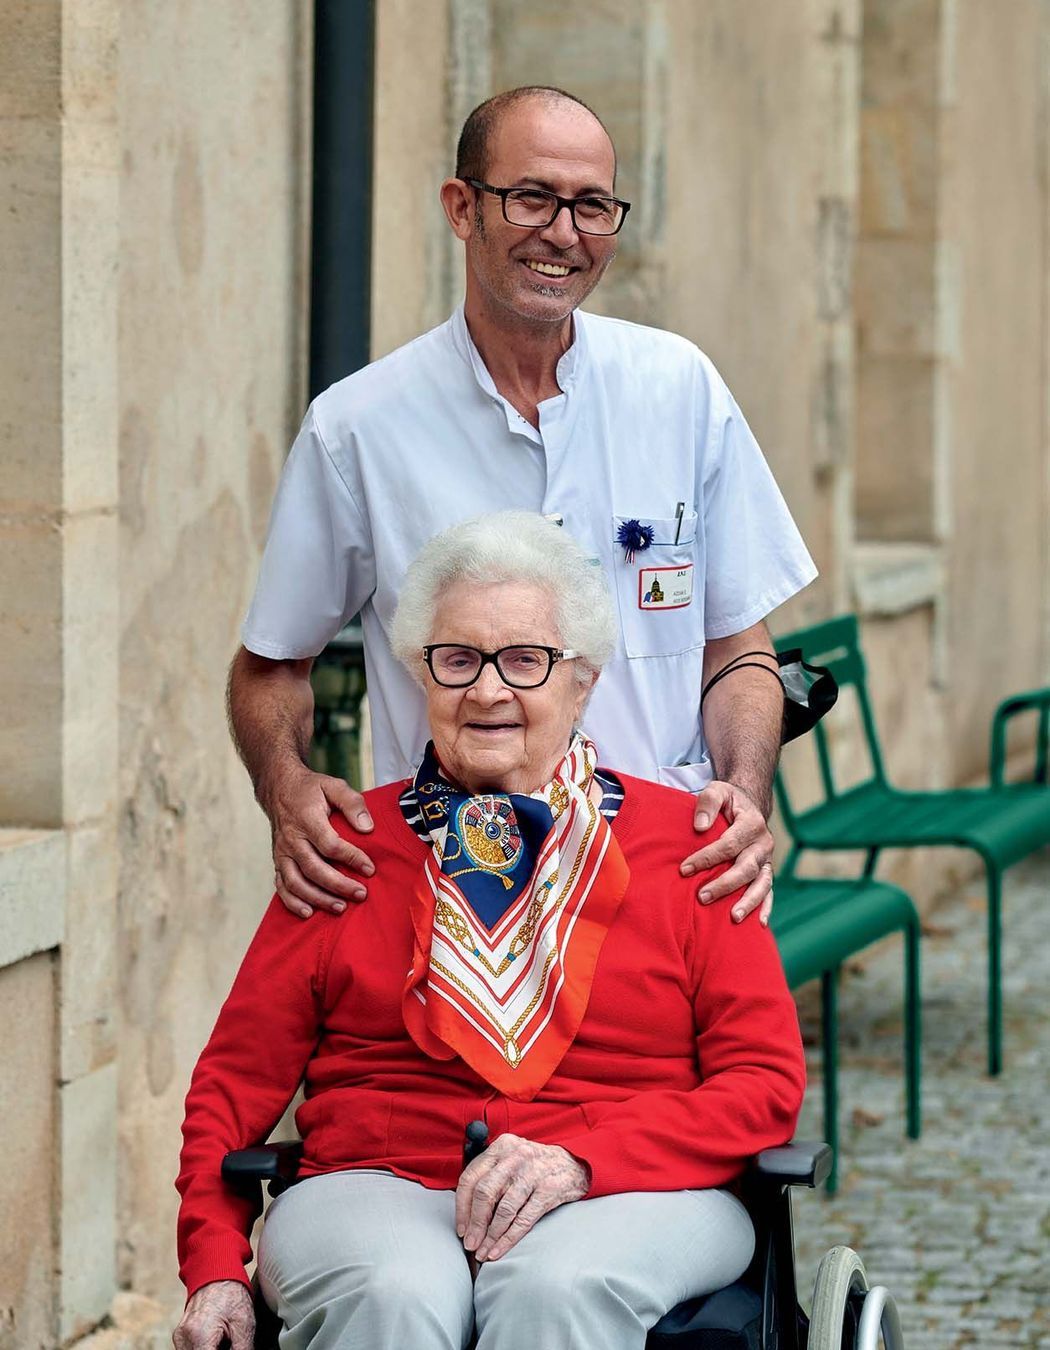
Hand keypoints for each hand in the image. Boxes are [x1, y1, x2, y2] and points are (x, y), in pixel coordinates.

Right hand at [173, 1280, 253, 1349]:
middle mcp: (184, 1338)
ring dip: (210, 1349)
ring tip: (224, 1339)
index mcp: (199, 1335)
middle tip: (229, 1341)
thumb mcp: (244, 1324)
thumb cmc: (232, 1294)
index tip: (232, 1347)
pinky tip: (217, 1339)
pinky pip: (191, 1349)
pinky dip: (204, 1348)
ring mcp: (179, 1337)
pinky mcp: (180, 1336)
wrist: (217, 1271)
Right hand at [266, 762, 375, 918]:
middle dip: (338, 885)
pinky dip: (292, 902)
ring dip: (318, 898)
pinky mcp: (277, 861)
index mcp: (307, 819)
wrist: (279, 788)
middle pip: (314, 868)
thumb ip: (353, 803)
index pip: (330, 844)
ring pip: (296, 882)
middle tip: (361, 894)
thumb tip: (367, 828)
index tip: (370, 869)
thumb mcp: (334, 786)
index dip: (351, 858)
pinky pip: (281, 886)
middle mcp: (292, 838)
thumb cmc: (311, 789)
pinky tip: (309, 912)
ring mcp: (282, 852)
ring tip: (340, 907)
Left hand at [455, 1132, 589, 1261]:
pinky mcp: (548, 1189)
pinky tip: (499, 1251)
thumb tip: (466, 1212)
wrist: (573, 1165)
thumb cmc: (534, 1166)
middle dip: (475, 1224)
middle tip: (470, 1244)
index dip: (462, 1207)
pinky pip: (523, 1219)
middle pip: (485, 1193)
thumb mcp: (511, 1158)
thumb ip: (489, 1174)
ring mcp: (533, 1172)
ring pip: (504, 1209)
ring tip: (483, 1252)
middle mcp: (515, 1156)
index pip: (471, 1177)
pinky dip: (508, 1239)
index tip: (461, 1229)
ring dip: (490, 1236)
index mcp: (501, 1146)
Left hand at [681, 781, 773, 924]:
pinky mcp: (767, 871)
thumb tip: (700, 827)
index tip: (684, 869)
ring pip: (762, 884)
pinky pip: (770, 891)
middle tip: (702, 897)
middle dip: (724, 884)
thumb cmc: (728, 801)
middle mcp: (764, 843)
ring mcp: (767, 859)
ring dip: (748, 902)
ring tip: (733, 917)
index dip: (706, 858)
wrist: (748, 805)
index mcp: (752, 823)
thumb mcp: (717, 791)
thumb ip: (708, 803)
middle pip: (745, 868)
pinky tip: (759, 924)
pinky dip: (766, 907)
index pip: (728, 845)